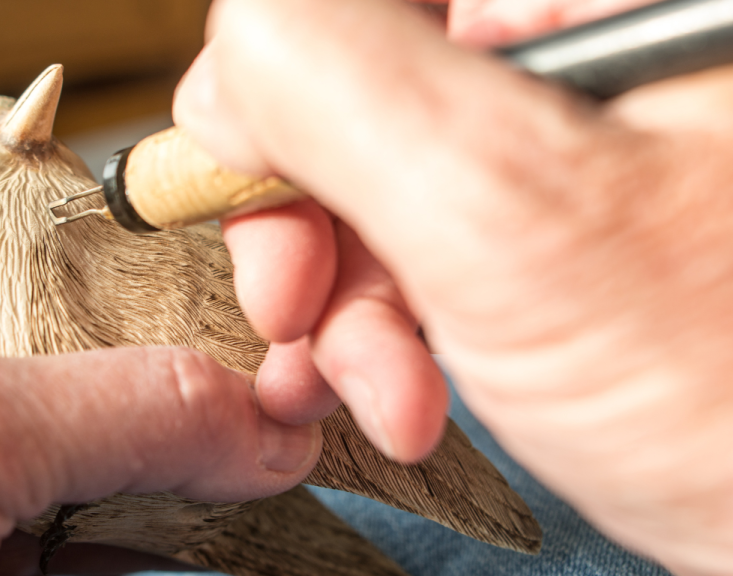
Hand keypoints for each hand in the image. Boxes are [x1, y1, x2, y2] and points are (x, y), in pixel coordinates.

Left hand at [0, 238, 317, 574]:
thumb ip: (109, 404)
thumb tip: (262, 418)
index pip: (29, 263)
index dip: (137, 277)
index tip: (234, 300)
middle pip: (78, 371)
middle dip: (175, 387)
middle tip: (277, 389)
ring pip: (96, 468)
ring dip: (187, 472)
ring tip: (279, 455)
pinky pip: (93, 548)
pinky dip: (163, 545)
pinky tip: (229, 527)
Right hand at [174, 0, 732, 572]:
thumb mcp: (511, 217)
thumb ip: (338, 88)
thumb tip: (228, 62)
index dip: (283, 75)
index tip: (247, 180)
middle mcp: (619, 43)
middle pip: (378, 78)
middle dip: (312, 215)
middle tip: (292, 304)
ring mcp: (603, 132)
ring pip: (397, 173)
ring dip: (348, 292)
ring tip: (367, 385)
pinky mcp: (584, 215)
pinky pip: (441, 236)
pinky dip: (397, 320)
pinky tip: (404, 388)